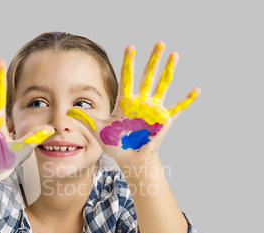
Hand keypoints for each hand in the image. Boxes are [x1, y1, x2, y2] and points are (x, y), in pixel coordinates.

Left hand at [67, 42, 199, 164]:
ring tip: (174, 55)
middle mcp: (140, 102)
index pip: (127, 78)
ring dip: (169, 71)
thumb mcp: (98, 130)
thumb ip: (85, 119)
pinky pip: (177, 108)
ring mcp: (153, 110)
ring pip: (162, 86)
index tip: (130, 46)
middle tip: (159, 43)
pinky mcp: (163, 121)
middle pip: (147, 76)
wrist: (129, 158)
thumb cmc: (115, 143)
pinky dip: (187, 100)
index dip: (129, 63)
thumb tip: (67, 112)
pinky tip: (196, 90)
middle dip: (153, 60)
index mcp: (125, 102)